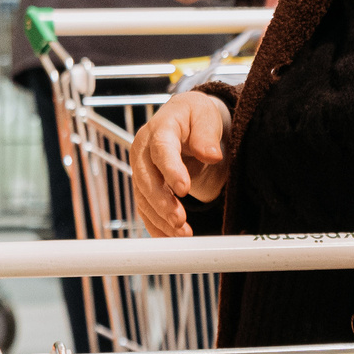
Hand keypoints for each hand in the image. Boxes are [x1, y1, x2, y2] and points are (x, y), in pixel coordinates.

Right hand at [133, 90, 229, 236]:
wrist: (183, 119)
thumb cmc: (195, 117)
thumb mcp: (205, 116)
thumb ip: (207, 135)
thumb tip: (212, 154)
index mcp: (160, 128)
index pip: (162, 150)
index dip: (171, 170)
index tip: (184, 189)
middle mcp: (143, 149)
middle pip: (146, 178)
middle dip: (161, 202)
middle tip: (180, 219)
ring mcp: (141, 168)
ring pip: (143, 197)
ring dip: (160, 218)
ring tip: (182, 233)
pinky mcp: (143, 185)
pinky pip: (144, 207)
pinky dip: (155, 224)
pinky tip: (169, 237)